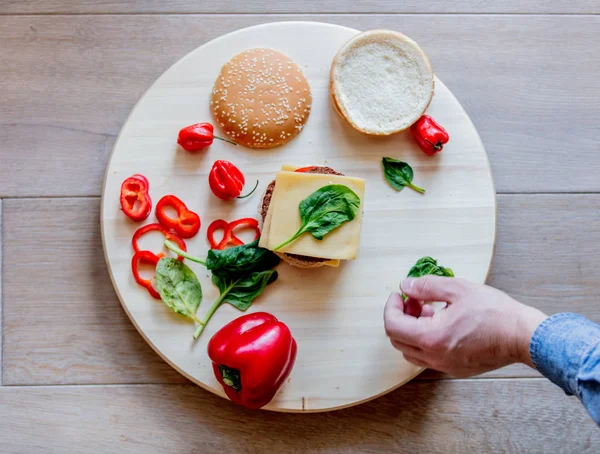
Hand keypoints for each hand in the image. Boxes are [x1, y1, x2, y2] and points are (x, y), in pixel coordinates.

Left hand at [384, 276, 546, 376]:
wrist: (523, 335)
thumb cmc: (495, 312)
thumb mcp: (458, 289)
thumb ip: (426, 287)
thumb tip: (406, 286)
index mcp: (432, 337)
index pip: (393, 326)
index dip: (391, 308)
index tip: (399, 295)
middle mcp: (435, 357)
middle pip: (398, 340)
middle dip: (400, 318)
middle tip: (413, 301)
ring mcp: (445, 366)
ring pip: (411, 351)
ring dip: (412, 330)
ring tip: (429, 311)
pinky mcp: (456, 369)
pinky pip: (428, 357)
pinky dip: (426, 340)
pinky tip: (442, 323)